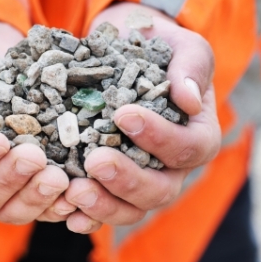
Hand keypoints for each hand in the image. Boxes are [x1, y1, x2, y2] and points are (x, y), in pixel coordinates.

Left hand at [60, 2, 220, 232]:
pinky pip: (103, 206)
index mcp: (195, 135)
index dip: (160, 138)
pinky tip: (65, 211)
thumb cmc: (158, 49)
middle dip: (128, 180)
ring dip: (104, 204)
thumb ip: (191, 68)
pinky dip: (86, 214)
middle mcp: (170, 165)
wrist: (124, 49)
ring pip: (132, 208)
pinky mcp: (111, 181)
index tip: (123, 115)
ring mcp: (139, 176)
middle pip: (161, 189)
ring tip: (74, 191)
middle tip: (95, 162)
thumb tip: (190, 101)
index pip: (189, 148)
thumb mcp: (181, 47)